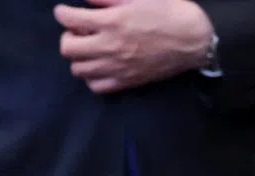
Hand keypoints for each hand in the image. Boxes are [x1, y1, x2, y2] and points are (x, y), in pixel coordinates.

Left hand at [54, 0, 213, 93]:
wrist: (192, 40)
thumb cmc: (168, 11)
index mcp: (111, 22)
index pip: (69, 19)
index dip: (62, 13)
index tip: (65, 11)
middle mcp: (109, 48)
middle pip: (67, 48)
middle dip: (68, 36)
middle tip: (79, 31)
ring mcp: (116, 68)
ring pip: (78, 69)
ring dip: (79, 56)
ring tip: (90, 48)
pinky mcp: (126, 82)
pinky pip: (96, 86)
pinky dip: (93, 76)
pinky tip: (100, 65)